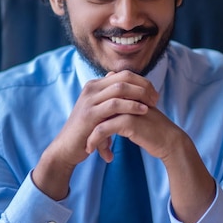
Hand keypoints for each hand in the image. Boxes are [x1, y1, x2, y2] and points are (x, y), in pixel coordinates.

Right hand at [32, 70, 157, 198]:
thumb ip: (111, 97)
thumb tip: (124, 83)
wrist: (66, 148)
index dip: (142, 81)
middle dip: (144, 86)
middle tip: (156, 99)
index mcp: (96, 85)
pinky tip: (143, 111)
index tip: (154, 93)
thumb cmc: (87, 131)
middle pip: (124, 77)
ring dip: (140, 94)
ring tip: (152, 105)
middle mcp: (91, 88)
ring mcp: (89, 100)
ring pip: (120, 88)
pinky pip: (115, 104)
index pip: (124, 74)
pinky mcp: (90, 114)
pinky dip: (131, 106)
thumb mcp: (100, 110)